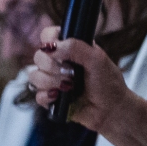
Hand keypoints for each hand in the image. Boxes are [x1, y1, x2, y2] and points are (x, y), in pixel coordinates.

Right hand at [29, 29, 146, 145]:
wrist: (112, 110)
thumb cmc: (108, 83)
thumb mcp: (98, 58)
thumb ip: (76, 47)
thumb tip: (52, 47)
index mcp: (70, 48)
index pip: (47, 35)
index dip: (49, 41)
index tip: (58, 50)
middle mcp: (59, 62)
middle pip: (38, 56)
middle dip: (53, 66)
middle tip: (71, 73)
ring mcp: (54, 80)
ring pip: (35, 76)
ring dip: (52, 82)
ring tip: (70, 87)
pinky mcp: (51, 98)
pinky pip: (37, 95)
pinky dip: (47, 97)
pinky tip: (60, 97)